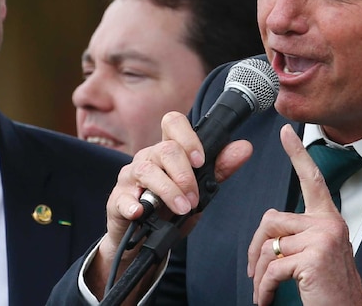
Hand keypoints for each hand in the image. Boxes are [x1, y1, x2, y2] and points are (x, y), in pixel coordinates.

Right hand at [87, 111, 252, 298]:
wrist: (142, 238)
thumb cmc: (168, 209)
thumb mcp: (198, 191)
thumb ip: (219, 169)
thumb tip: (244, 147)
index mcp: (167, 152)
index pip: (173, 123)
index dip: (188, 137)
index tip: (200, 160)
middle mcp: (147, 158)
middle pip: (165, 149)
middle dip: (185, 175)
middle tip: (194, 198)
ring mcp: (130, 178)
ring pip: (147, 170)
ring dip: (168, 190)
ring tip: (182, 208)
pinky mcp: (117, 200)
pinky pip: (122, 197)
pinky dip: (133, 204)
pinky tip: (141, 212)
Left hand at [247, 124, 361, 305]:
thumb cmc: (330, 289)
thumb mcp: (316, 254)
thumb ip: (298, 234)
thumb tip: (269, 229)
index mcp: (328, 220)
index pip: (311, 181)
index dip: (298, 155)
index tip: (286, 134)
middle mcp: (328, 224)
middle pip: (271, 221)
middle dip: (256, 249)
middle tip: (255, 272)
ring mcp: (322, 239)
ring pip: (268, 247)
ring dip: (260, 274)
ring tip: (264, 290)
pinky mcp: (313, 258)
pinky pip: (272, 268)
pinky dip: (264, 288)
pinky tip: (266, 298)